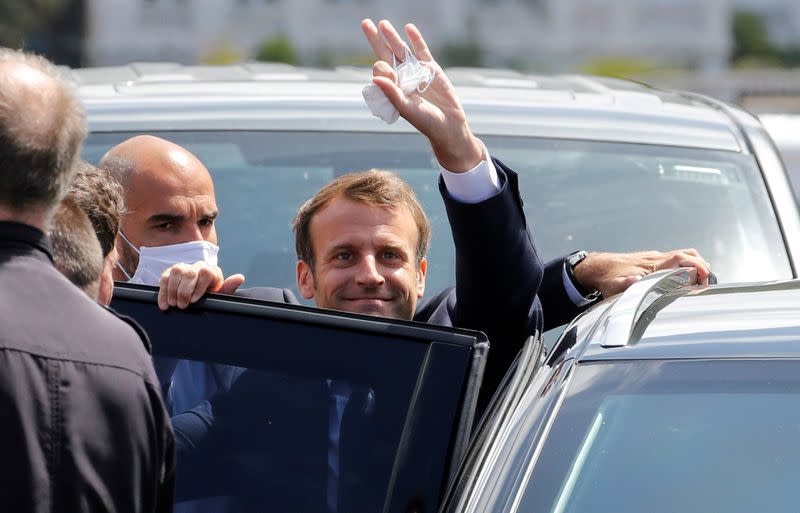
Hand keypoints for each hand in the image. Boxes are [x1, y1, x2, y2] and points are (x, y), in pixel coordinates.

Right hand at [157, 261, 244, 310]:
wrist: (201, 297)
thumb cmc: (213, 296)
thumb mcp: (222, 295)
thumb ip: (229, 287)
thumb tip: (240, 277)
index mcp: (212, 271)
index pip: (205, 272)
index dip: (198, 287)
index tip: (194, 301)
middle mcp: (198, 266)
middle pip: (189, 272)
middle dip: (184, 291)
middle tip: (182, 306)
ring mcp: (184, 268)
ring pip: (175, 272)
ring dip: (172, 290)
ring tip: (173, 305)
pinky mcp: (171, 273)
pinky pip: (164, 278)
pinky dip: (162, 292)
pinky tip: (164, 304)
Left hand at [361, 18, 482, 171]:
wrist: (448, 125)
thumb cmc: (425, 121)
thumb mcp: (406, 108)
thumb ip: (391, 93)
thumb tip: (375, 78)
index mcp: (392, 88)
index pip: (381, 71)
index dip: (381, 68)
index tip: (388, 73)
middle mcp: (401, 78)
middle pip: (386, 54)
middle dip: (376, 40)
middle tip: (365, 24)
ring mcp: (416, 71)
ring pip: (402, 50)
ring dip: (392, 37)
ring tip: (383, 24)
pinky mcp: (431, 68)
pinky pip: (421, 50)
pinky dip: (415, 39)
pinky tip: (408, 28)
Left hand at [573, 248, 710, 297]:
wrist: (595, 267)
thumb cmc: (606, 278)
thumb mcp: (613, 285)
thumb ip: (625, 284)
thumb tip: (636, 280)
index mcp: (651, 264)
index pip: (680, 258)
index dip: (696, 265)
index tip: (705, 276)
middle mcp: (655, 258)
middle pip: (687, 254)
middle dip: (701, 265)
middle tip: (706, 282)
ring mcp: (654, 258)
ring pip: (682, 255)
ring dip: (695, 265)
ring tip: (700, 282)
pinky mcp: (651, 261)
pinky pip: (675, 259)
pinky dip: (687, 265)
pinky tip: (686, 279)